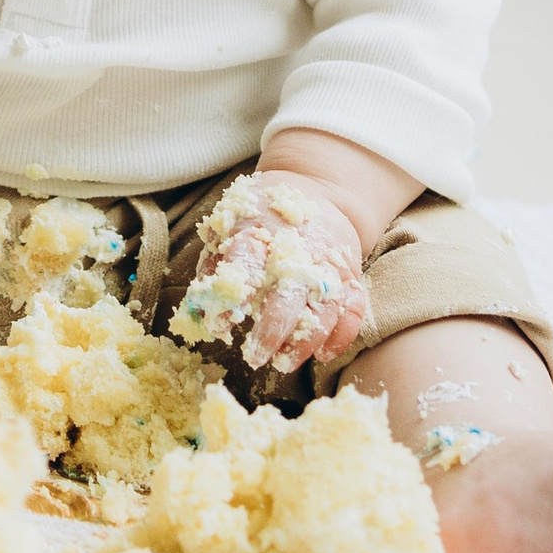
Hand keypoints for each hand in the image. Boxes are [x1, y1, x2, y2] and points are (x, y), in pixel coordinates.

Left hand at [172, 170, 369, 371]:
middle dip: (271, 329)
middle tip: (255, 356)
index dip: (232, 297)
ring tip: (284, 363)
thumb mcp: (230, 224)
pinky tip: (323, 354)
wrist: (317, 189)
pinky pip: (353, 309)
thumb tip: (198, 307)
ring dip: (305, 340)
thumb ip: (214, 263)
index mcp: (258, 232)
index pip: (245, 265)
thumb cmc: (262, 215)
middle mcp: (296, 249)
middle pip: (288, 293)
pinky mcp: (350, 275)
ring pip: (323, 307)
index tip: (220, 326)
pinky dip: (341, 334)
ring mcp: (326, 263)